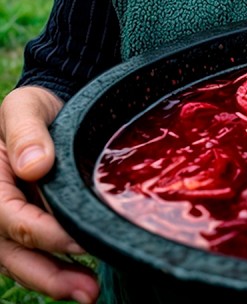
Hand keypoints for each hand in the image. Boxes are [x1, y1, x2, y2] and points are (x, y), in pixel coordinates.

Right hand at [0, 86, 96, 303]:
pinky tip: (84, 281)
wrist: (48, 108)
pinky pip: (34, 256)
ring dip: (54, 281)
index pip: (11, 217)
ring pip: (22, 261)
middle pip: (13, 251)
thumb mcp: (27, 107)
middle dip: (47, 275)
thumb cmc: (35, 108)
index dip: (45, 233)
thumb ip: (28, 132)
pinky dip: (56, 270)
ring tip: (89, 294)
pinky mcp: (28, 226)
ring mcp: (9, 220)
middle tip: (87, 292)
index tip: (81, 240)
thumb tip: (36, 165)